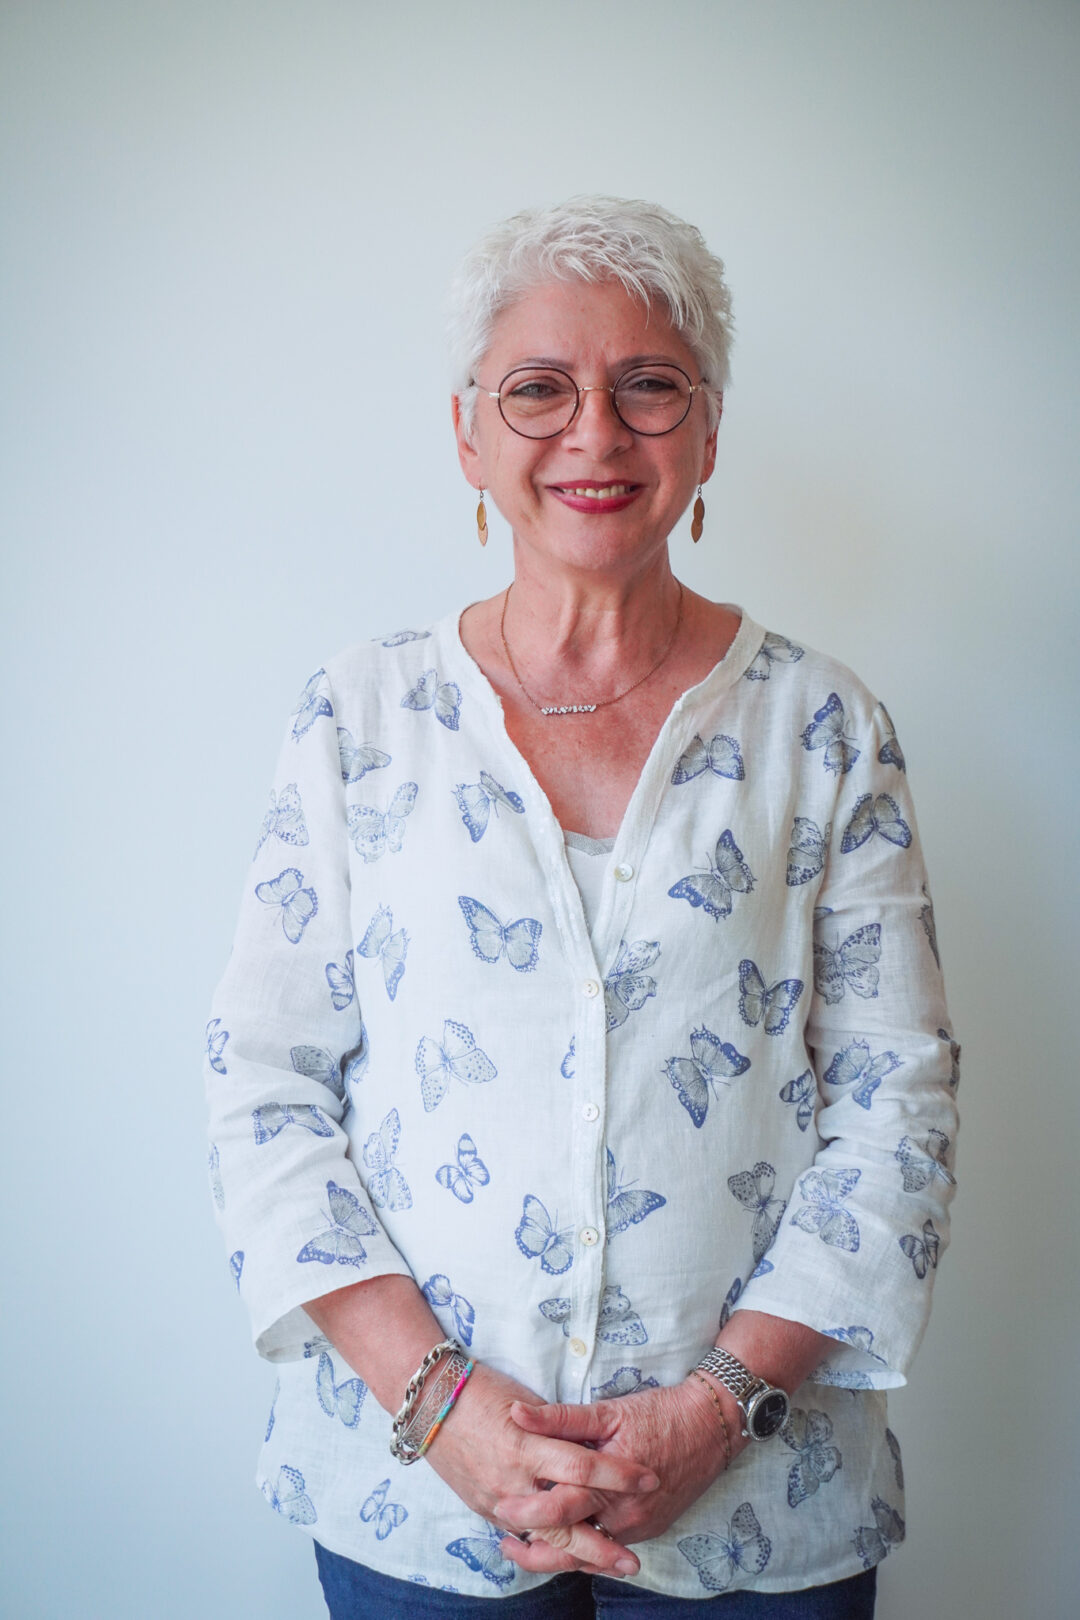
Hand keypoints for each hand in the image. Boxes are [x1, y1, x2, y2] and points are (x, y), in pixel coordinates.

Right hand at [424, 1361, 659, 1577]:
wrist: (430, 1400)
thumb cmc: (481, 1390)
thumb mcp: (526, 1401)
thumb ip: (558, 1429)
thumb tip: (588, 1446)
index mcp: (527, 1446)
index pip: (583, 1467)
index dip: (619, 1474)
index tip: (650, 1478)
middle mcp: (513, 1482)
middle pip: (565, 1524)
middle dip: (601, 1547)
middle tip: (633, 1562)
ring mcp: (496, 1501)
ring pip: (543, 1541)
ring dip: (578, 1557)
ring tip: (608, 1566)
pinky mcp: (484, 1509)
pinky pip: (521, 1536)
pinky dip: (546, 1549)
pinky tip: (569, 1557)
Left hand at [494, 1376, 733, 1571]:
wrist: (712, 1427)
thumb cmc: (659, 1413)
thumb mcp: (609, 1410)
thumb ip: (560, 1418)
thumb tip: (517, 1414)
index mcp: (608, 1487)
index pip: (558, 1511)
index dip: (525, 1514)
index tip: (498, 1510)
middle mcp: (623, 1518)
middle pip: (570, 1547)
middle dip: (534, 1550)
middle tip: (503, 1543)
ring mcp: (638, 1529)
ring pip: (590, 1556)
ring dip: (557, 1555)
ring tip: (525, 1548)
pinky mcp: (648, 1530)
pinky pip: (610, 1549)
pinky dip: (585, 1551)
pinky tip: (566, 1541)